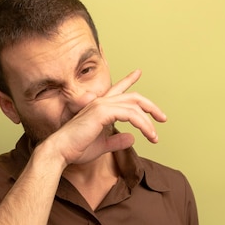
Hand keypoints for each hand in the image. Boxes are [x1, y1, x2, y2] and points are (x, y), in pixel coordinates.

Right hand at [45, 69, 166, 165]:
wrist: (60, 151)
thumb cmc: (76, 149)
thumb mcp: (102, 145)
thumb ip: (116, 141)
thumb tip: (132, 138)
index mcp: (99, 107)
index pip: (117, 89)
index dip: (129, 80)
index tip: (138, 72)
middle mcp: (101, 102)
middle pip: (133, 97)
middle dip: (150, 106)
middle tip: (163, 118)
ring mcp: (101, 105)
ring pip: (135, 107)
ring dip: (148, 123)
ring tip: (155, 137)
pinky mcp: (102, 112)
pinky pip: (130, 115)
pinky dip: (142, 124)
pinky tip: (148, 134)